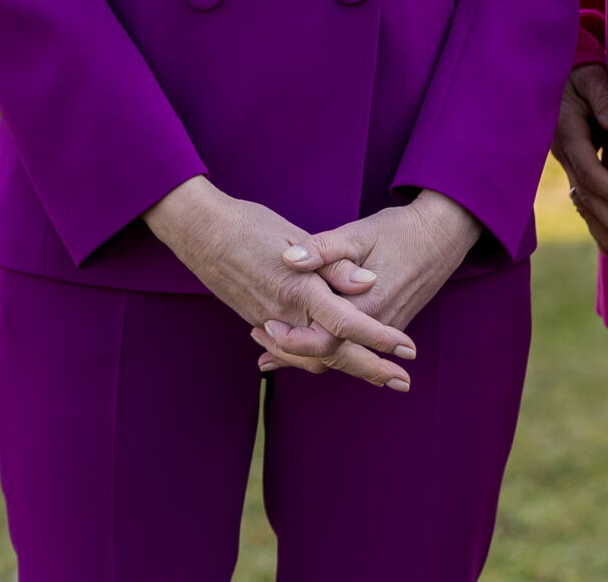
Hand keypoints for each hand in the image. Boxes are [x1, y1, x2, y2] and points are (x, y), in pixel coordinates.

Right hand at [144, 177, 418, 389]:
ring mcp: (268, 322)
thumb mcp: (296, 234)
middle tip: (403, 382)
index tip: (409, 350)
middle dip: (371, 370)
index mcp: (299, 290)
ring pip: (312, 358)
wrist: (199, 232)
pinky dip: (313, 359)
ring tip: (374, 374)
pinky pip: (292, 351)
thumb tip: (368, 283)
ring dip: (346, 367)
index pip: (350, 324)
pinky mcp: (257, 321)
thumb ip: (333, 264)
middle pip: (335, 354)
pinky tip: (327, 362)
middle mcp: (284, 315)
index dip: (381, 339)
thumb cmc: (249, 225)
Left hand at [255, 192, 479, 374]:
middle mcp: (378, 324)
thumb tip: (288, 258)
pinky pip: (355, 347)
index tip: (264, 326)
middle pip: (330, 357)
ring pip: (342, 356)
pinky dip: (329, 348)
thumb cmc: (399, 230)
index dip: (290, 339)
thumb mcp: (358, 233)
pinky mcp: (391, 323)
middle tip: (260, 348)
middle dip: (293, 356)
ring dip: (308, 356)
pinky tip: (306, 339)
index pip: (322, 339)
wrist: (443, 234)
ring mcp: (387, 327)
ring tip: (272, 351)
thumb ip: (322, 249)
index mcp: (366, 305)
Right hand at [551, 63, 607, 262]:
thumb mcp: (592, 79)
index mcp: (568, 135)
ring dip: (604, 232)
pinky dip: (596, 225)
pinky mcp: (575, 167)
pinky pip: (584, 201)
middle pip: (587, 197)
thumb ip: (604, 99)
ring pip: (583, 205)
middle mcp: (565, 155)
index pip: (590, 171)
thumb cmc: (580, 74)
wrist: (558, 74)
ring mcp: (568, 164)